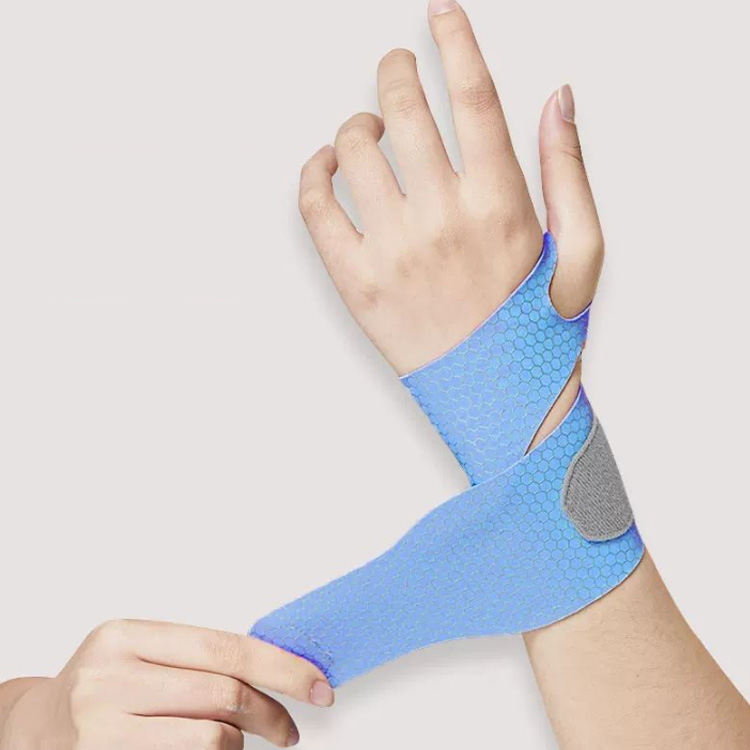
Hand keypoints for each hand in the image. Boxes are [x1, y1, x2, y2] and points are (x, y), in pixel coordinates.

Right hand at [0, 620, 333, 748]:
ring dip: (242, 742)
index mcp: (126, 636)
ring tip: (244, 742)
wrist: (35, 732)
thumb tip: (277, 667)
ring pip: (212, 734)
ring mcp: (102, 725)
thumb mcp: (140, 657)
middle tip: (291, 727)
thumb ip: (196, 658)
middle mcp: (110, 676)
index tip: (318, 684)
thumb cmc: (102, 689)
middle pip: (223, 691)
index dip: (281, 666)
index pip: (224, 647)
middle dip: (272, 711)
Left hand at [299, 0, 603, 381]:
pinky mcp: (356, 284)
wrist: (500, 405)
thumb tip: (558, 98)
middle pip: (407, 111)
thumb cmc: (538, 332)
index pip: (473, 97)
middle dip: (396, 71)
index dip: (453, 42)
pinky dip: (313, 174)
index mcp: (500, 205)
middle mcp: (443, 220)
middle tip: (394, 65)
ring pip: (356, 152)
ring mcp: (394, 252)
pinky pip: (316, 210)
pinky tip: (327, 166)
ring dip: (358, 122)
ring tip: (369, 129)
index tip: (438, 13)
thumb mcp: (582, 253)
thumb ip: (569, 170)